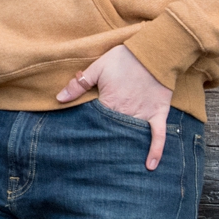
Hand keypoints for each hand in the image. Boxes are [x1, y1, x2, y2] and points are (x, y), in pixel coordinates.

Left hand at [57, 43, 172, 169]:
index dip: (88, 131)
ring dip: (126, 149)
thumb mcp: (97, 67)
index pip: (95, 122)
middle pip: (113, 133)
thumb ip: (78, 84)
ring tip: (116, 166)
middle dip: (105, 144)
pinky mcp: (159, 113)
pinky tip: (150, 165)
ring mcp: (143, 115)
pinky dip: (156, 150)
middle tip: (96, 160)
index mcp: (109, 102)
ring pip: (132, 137)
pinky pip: (159, 135)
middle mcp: (126, 112)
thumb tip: (59, 99)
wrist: (153, 52)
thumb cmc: (123, 58)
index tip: (80, 142)